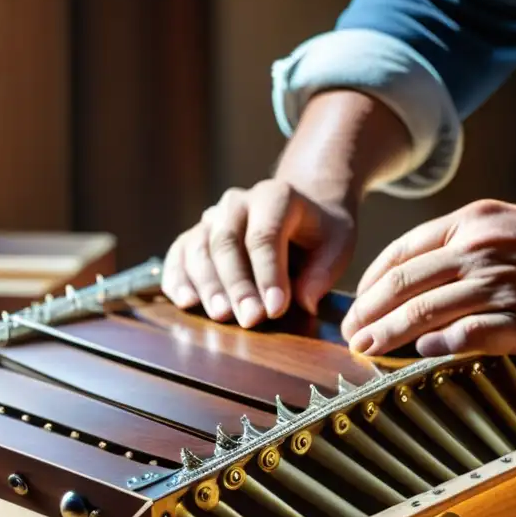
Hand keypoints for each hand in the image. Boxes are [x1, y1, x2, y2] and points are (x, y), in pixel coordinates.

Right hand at [161, 178, 356, 326]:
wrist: (299, 214)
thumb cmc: (320, 234)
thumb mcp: (337, 245)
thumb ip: (322, 272)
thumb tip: (302, 302)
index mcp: (275, 196)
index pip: (265, 236)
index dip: (269, 274)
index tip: (276, 309)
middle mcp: (238, 202)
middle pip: (226, 242)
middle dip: (237, 285)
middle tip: (249, 319)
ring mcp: (212, 217)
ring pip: (198, 248)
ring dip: (207, 285)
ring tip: (220, 316)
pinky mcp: (195, 236)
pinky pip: (178, 255)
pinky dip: (178, 278)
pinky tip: (186, 302)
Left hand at [340, 199, 515, 358]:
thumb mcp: (509, 229)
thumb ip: (463, 247)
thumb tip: (416, 281)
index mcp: (473, 221)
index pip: (401, 251)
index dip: (370, 283)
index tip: (357, 305)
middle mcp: (480, 246)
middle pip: (402, 282)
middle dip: (367, 312)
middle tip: (349, 334)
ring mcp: (501, 283)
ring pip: (424, 309)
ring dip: (387, 334)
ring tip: (366, 350)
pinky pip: (466, 334)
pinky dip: (436, 345)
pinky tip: (416, 356)